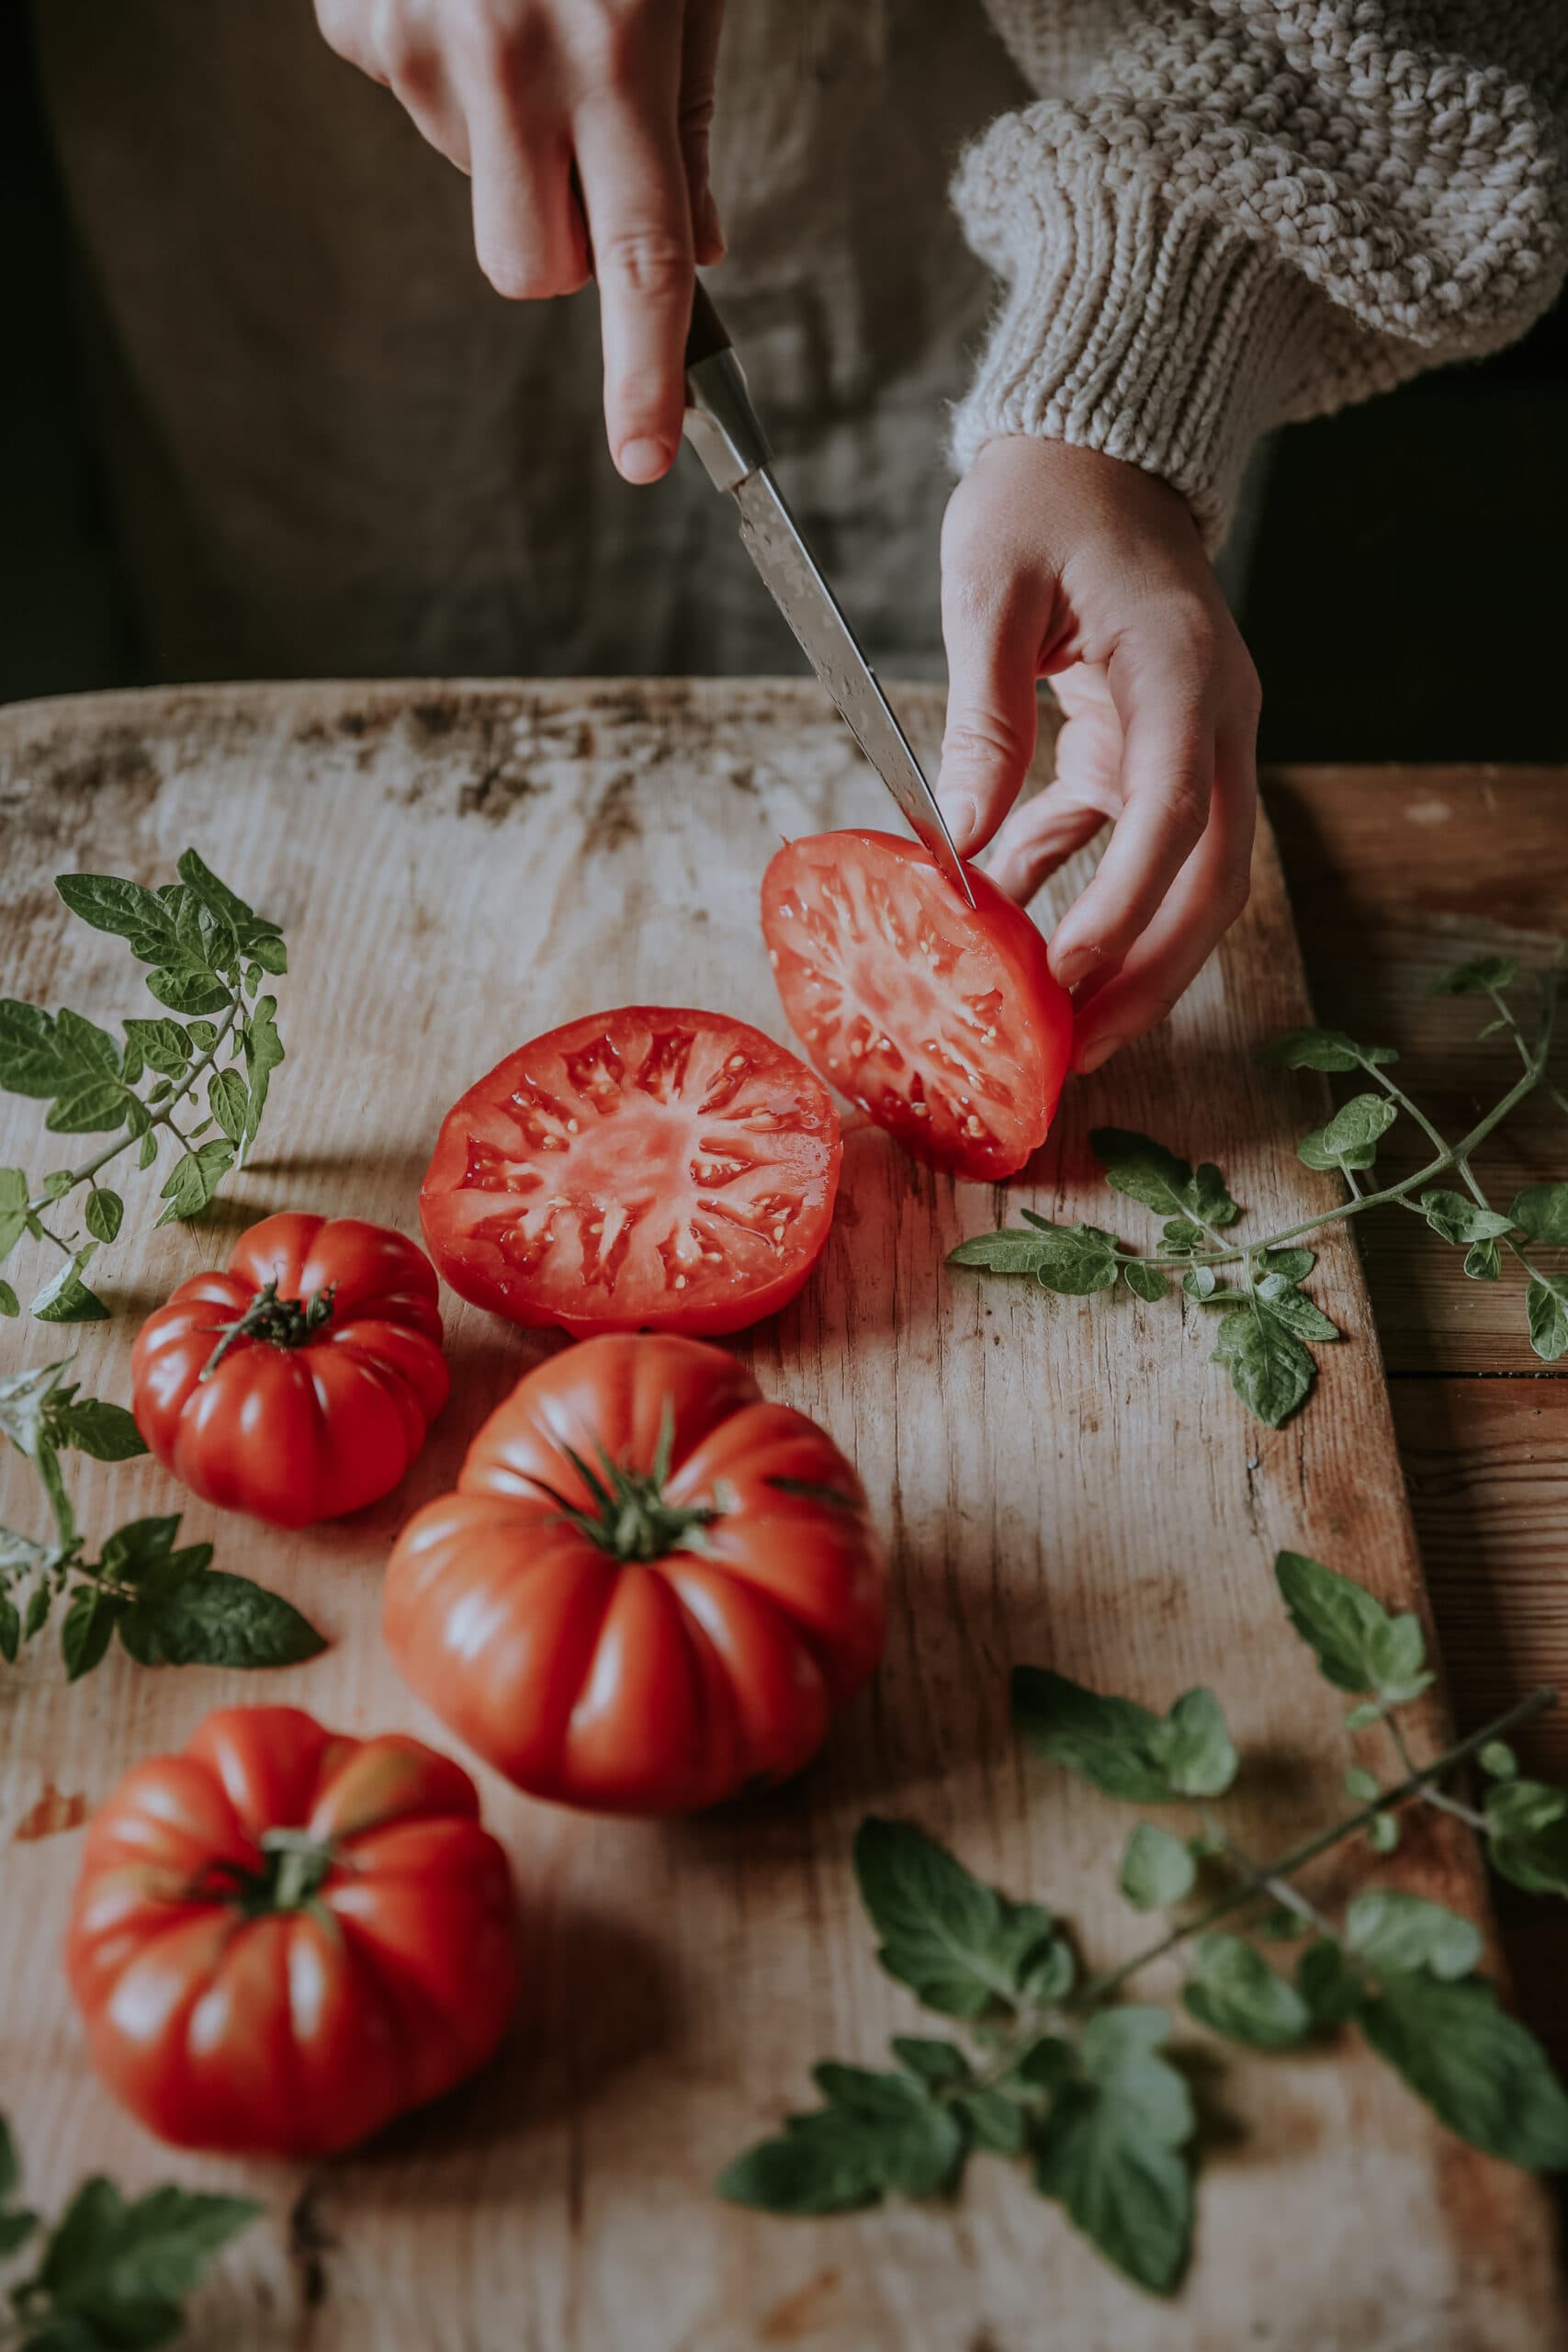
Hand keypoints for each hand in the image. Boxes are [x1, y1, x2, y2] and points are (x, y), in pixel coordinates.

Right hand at [315, 0, 723, 481]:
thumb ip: (687, 126)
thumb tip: (699, 251)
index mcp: (616, 56)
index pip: (639, 260)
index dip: (644, 373)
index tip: (645, 456)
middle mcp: (510, 62)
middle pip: (530, 267)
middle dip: (562, 250)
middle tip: (584, 162)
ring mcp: (419, 45)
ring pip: (474, 184)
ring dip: (507, 137)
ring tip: (522, 16)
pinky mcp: (356, 21)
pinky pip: (413, 103)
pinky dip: (446, 70)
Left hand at [937, 437, 1259, 1075]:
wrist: (1096, 449)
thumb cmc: (1045, 496)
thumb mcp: (988, 588)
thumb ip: (981, 715)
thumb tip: (956, 841)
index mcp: (1181, 668)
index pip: (1171, 812)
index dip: (1124, 907)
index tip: (1066, 975)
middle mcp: (1213, 713)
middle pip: (1209, 875)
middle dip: (1149, 974)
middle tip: (1079, 1052)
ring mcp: (1193, 734)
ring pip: (1185, 874)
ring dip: (1126, 953)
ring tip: (1053, 1023)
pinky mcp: (1154, 744)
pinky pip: (1131, 838)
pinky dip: (1080, 886)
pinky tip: (1009, 916)